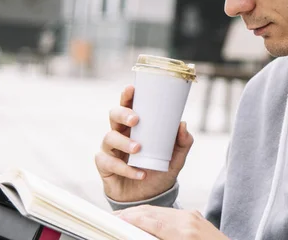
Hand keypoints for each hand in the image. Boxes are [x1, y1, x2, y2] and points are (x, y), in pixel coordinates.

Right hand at [95, 86, 193, 201]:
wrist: (149, 198)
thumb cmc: (159, 171)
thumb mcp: (176, 157)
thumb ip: (182, 142)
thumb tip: (182, 124)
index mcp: (136, 126)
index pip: (129, 106)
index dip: (127, 96)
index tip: (131, 89)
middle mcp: (120, 133)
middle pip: (113, 115)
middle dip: (123, 114)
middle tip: (136, 120)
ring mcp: (110, 149)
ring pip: (109, 137)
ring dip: (124, 142)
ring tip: (138, 149)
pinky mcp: (105, 166)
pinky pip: (109, 162)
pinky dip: (125, 168)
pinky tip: (139, 173)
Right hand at [116, 206, 228, 239]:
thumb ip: (159, 239)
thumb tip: (141, 234)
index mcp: (184, 234)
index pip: (151, 222)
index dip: (131, 219)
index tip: (117, 219)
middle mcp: (188, 221)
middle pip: (153, 212)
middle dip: (132, 214)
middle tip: (115, 217)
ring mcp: (192, 216)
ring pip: (160, 211)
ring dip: (142, 213)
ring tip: (126, 217)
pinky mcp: (194, 215)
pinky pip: (170, 213)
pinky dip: (155, 215)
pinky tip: (146, 218)